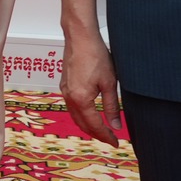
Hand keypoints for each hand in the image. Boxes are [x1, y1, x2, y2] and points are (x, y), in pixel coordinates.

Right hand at [61, 26, 123, 145]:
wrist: (80, 38)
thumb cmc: (95, 56)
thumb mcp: (109, 83)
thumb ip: (112, 107)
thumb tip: (116, 125)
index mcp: (81, 99)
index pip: (94, 125)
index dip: (106, 136)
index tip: (116, 142)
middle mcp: (69, 97)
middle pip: (82, 124)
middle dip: (96, 134)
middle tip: (110, 139)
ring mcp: (65, 91)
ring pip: (75, 116)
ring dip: (88, 126)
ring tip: (102, 130)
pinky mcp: (64, 84)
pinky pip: (71, 107)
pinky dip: (81, 115)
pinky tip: (89, 113)